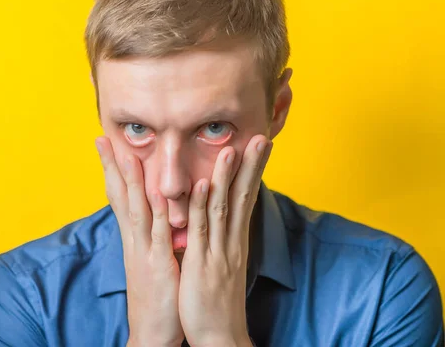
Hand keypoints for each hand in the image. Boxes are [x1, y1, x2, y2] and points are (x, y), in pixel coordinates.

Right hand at [95, 136, 184, 346]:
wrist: (152, 335)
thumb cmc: (157, 297)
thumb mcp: (152, 262)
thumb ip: (153, 237)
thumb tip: (156, 215)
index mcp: (134, 239)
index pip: (120, 198)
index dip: (113, 172)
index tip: (108, 147)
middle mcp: (134, 241)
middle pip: (121, 197)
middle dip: (112, 167)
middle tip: (103, 139)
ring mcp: (144, 252)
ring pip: (137, 210)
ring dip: (132, 181)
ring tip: (127, 154)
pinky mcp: (158, 265)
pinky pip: (158, 235)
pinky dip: (158, 212)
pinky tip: (157, 192)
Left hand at [178, 135, 272, 346]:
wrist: (220, 337)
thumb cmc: (219, 300)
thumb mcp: (225, 263)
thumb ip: (224, 239)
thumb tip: (225, 219)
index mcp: (235, 241)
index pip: (247, 198)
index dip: (253, 171)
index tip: (259, 146)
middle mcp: (232, 242)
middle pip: (244, 196)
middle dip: (252, 166)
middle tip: (261, 137)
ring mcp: (218, 252)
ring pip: (224, 207)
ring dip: (228, 176)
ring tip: (233, 149)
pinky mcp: (201, 264)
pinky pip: (203, 231)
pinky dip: (203, 206)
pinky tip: (205, 184)